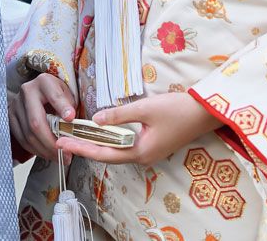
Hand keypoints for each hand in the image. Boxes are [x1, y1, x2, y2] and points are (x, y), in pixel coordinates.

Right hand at [8, 73, 77, 163]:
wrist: (40, 92)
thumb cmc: (56, 94)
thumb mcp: (67, 94)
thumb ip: (70, 106)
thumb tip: (70, 120)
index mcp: (44, 82)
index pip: (53, 95)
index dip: (62, 107)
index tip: (71, 118)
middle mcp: (27, 92)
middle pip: (36, 122)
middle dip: (51, 143)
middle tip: (65, 154)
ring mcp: (16, 105)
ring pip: (28, 135)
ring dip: (45, 151)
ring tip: (59, 156)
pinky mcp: (11, 118)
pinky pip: (23, 140)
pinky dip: (36, 150)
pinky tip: (47, 152)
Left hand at [55, 91, 217, 166]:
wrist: (204, 113)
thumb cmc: (177, 110)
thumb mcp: (145, 109)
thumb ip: (119, 115)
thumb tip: (96, 120)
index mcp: (140, 152)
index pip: (103, 154)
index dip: (81, 149)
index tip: (62, 144)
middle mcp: (143, 156)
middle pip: (108, 155)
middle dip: (85, 147)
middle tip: (62, 140)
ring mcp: (148, 152)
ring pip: (116, 150)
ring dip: (97, 144)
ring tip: (76, 136)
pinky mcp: (153, 144)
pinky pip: (125, 145)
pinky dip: (110, 139)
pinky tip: (101, 132)